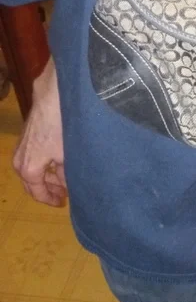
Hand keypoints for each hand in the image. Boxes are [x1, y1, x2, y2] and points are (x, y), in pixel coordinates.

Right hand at [12, 57, 66, 206]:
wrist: (53, 98)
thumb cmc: (61, 128)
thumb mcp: (69, 156)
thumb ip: (68, 174)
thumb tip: (70, 184)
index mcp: (28, 169)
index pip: (37, 192)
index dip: (50, 199)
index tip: (61, 203)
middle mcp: (20, 160)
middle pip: (34, 181)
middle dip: (50, 188)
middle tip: (65, 192)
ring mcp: (22, 147)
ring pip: (35, 168)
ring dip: (49, 174)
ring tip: (66, 176)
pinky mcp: (27, 135)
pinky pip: (36, 156)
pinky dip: (47, 161)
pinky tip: (61, 159)